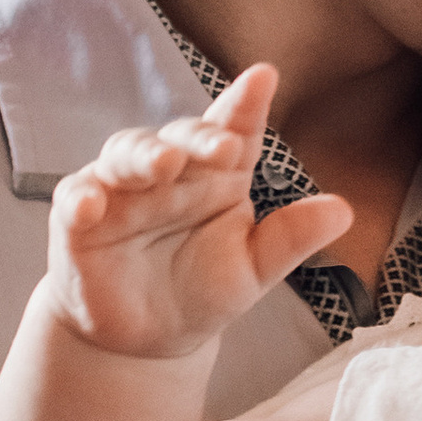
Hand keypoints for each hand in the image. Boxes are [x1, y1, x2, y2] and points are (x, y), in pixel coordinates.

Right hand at [45, 65, 351, 362]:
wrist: (146, 342)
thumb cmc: (202, 292)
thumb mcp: (253, 270)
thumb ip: (292, 238)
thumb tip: (345, 210)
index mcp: (217, 175)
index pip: (233, 130)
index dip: (245, 104)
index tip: (264, 78)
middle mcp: (171, 172)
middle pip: (180, 136)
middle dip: (197, 135)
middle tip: (221, 146)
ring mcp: (122, 190)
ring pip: (126, 153)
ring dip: (143, 153)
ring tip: (164, 163)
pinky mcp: (81, 218)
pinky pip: (77, 197)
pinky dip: (84, 196)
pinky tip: (95, 202)